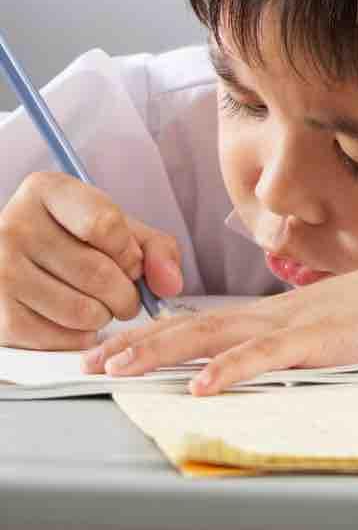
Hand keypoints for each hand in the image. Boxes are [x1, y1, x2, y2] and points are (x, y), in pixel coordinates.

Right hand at [0, 172, 184, 349]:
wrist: (16, 261)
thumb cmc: (74, 242)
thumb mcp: (117, 229)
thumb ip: (156, 249)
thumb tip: (171, 284)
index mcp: (47, 191)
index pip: (106, 225)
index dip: (131, 254)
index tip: (132, 262)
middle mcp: (15, 225)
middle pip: (98, 274)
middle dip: (127, 295)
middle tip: (125, 297)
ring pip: (82, 311)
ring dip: (105, 317)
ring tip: (100, 306)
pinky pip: (57, 337)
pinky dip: (80, 337)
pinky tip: (75, 322)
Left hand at [85, 243, 357, 394]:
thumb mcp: (347, 326)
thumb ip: (312, 341)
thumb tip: (287, 361)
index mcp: (285, 312)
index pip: (208, 320)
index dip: (158, 333)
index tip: (118, 347)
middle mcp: (281, 312)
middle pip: (194, 324)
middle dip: (137, 342)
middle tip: (89, 358)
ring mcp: (300, 323)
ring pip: (215, 335)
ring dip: (161, 351)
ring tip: (118, 366)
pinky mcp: (323, 340)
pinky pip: (265, 355)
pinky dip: (228, 369)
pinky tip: (201, 383)